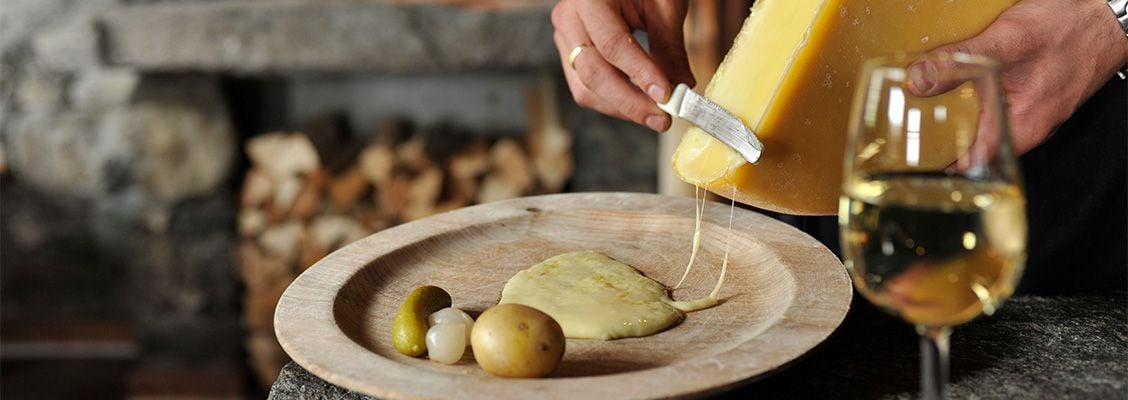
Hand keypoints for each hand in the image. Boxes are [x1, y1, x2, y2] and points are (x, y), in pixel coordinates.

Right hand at [551, 0, 693, 131]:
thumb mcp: (663, 4)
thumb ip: (669, 46)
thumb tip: (682, 87)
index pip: (613, 44)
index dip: (640, 73)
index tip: (666, 95)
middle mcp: (569, 18)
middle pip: (594, 73)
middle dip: (630, 102)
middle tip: (664, 118)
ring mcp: (565, 38)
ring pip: (586, 88)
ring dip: (622, 108)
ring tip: (656, 115)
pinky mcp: (570, 54)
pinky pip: (586, 88)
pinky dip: (614, 102)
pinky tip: (639, 105)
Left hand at [908, 0, 1127, 154]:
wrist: (1108, 12)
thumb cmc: (1072, 27)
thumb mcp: (1007, 41)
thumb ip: (960, 61)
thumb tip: (919, 80)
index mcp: (1024, 126)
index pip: (974, 163)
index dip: (941, 165)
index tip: (915, 161)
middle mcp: (1029, 125)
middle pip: (976, 144)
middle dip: (943, 139)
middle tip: (911, 131)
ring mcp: (1033, 111)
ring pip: (987, 124)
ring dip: (960, 117)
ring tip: (928, 110)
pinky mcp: (1033, 95)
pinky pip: (998, 106)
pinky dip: (977, 100)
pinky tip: (961, 86)